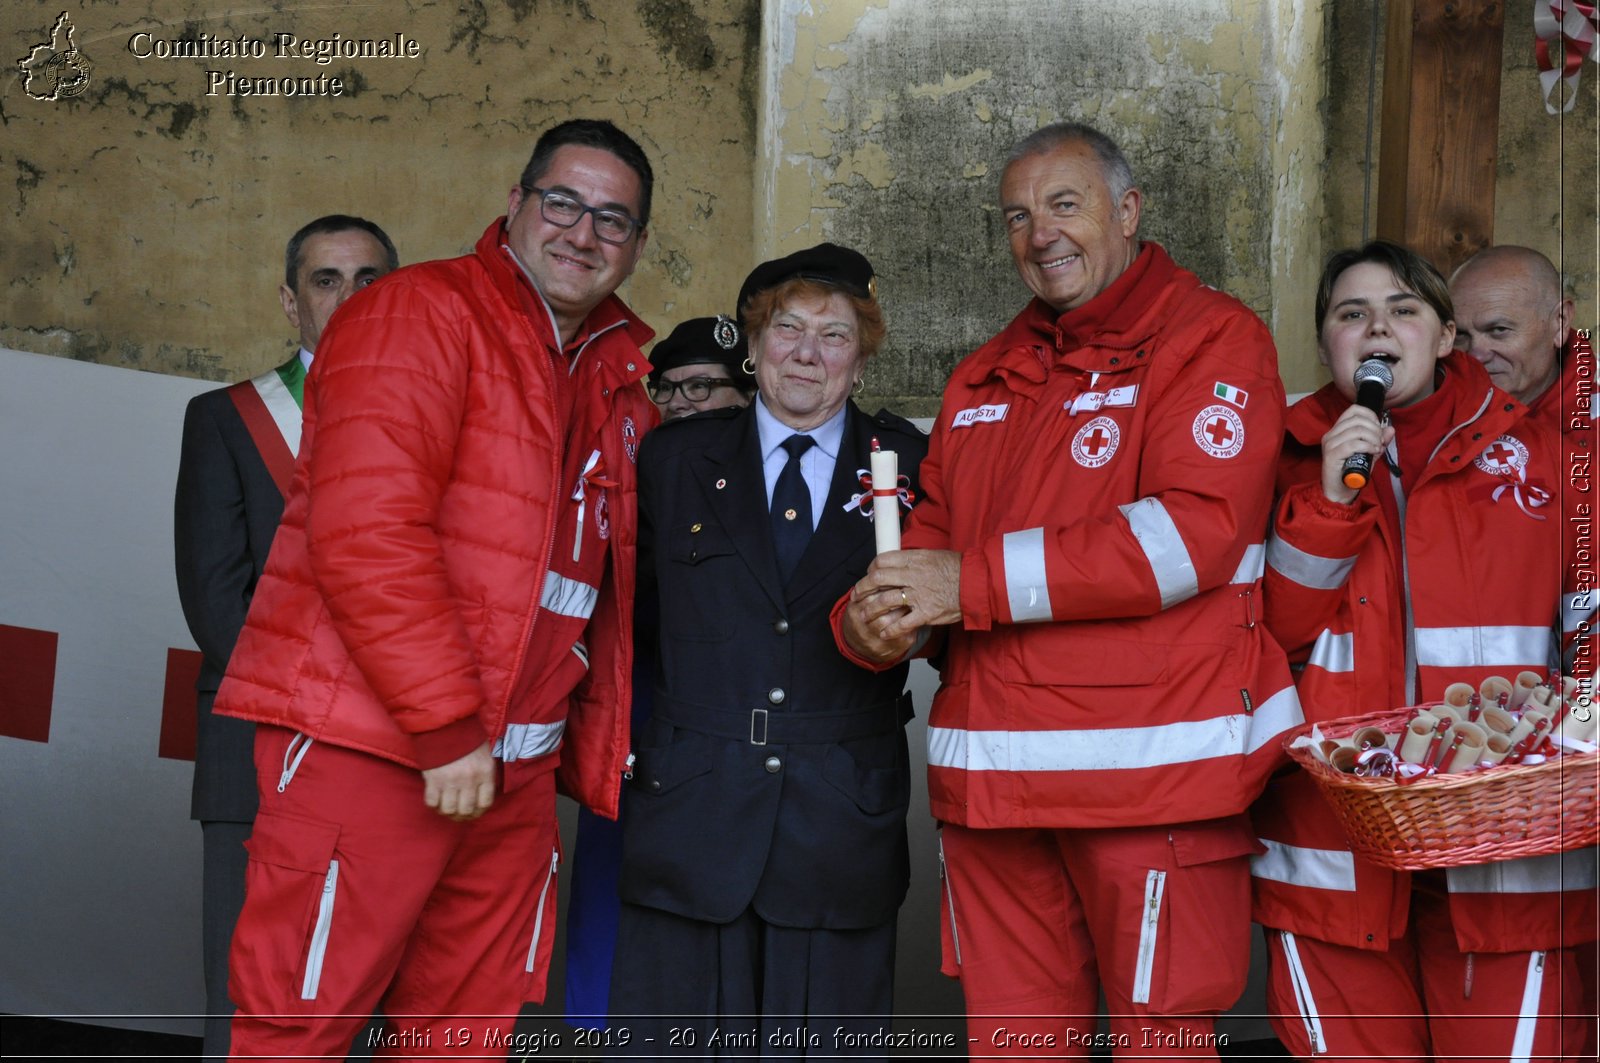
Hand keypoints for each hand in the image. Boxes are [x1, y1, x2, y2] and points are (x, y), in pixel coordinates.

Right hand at [421, 742, 496, 820]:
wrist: (445, 725)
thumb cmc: (467, 738)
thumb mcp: (485, 754)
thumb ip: (485, 774)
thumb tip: (482, 795)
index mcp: (485, 772)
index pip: (485, 803)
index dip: (479, 812)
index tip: (473, 812)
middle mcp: (469, 779)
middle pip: (466, 810)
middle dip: (462, 815)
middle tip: (458, 814)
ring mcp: (450, 780)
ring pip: (449, 809)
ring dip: (447, 811)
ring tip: (446, 807)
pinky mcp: (433, 779)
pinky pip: (432, 802)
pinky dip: (433, 804)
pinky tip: (436, 799)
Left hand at [842, 548, 962, 662]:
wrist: (978, 583)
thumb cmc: (959, 568)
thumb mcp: (934, 555)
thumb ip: (915, 559)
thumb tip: (901, 562)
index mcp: (914, 560)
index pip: (883, 561)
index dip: (871, 568)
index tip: (869, 574)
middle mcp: (913, 576)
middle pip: (877, 579)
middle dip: (862, 588)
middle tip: (857, 595)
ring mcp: (918, 595)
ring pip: (885, 601)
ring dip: (870, 609)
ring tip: (864, 615)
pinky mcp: (926, 613)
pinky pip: (902, 623)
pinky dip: (890, 630)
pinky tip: (884, 633)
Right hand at [1320, 404, 1393, 504]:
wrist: (1339, 491)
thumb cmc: (1352, 472)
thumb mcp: (1369, 453)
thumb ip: (1379, 441)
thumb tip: (1390, 429)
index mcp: (1337, 430)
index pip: (1354, 410)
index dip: (1370, 416)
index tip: (1378, 429)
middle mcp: (1331, 434)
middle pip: (1358, 420)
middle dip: (1375, 429)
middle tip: (1380, 442)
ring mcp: (1330, 444)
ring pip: (1356, 430)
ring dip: (1373, 438)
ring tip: (1377, 448)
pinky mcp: (1331, 455)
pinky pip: (1353, 444)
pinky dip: (1367, 446)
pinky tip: (1373, 452)